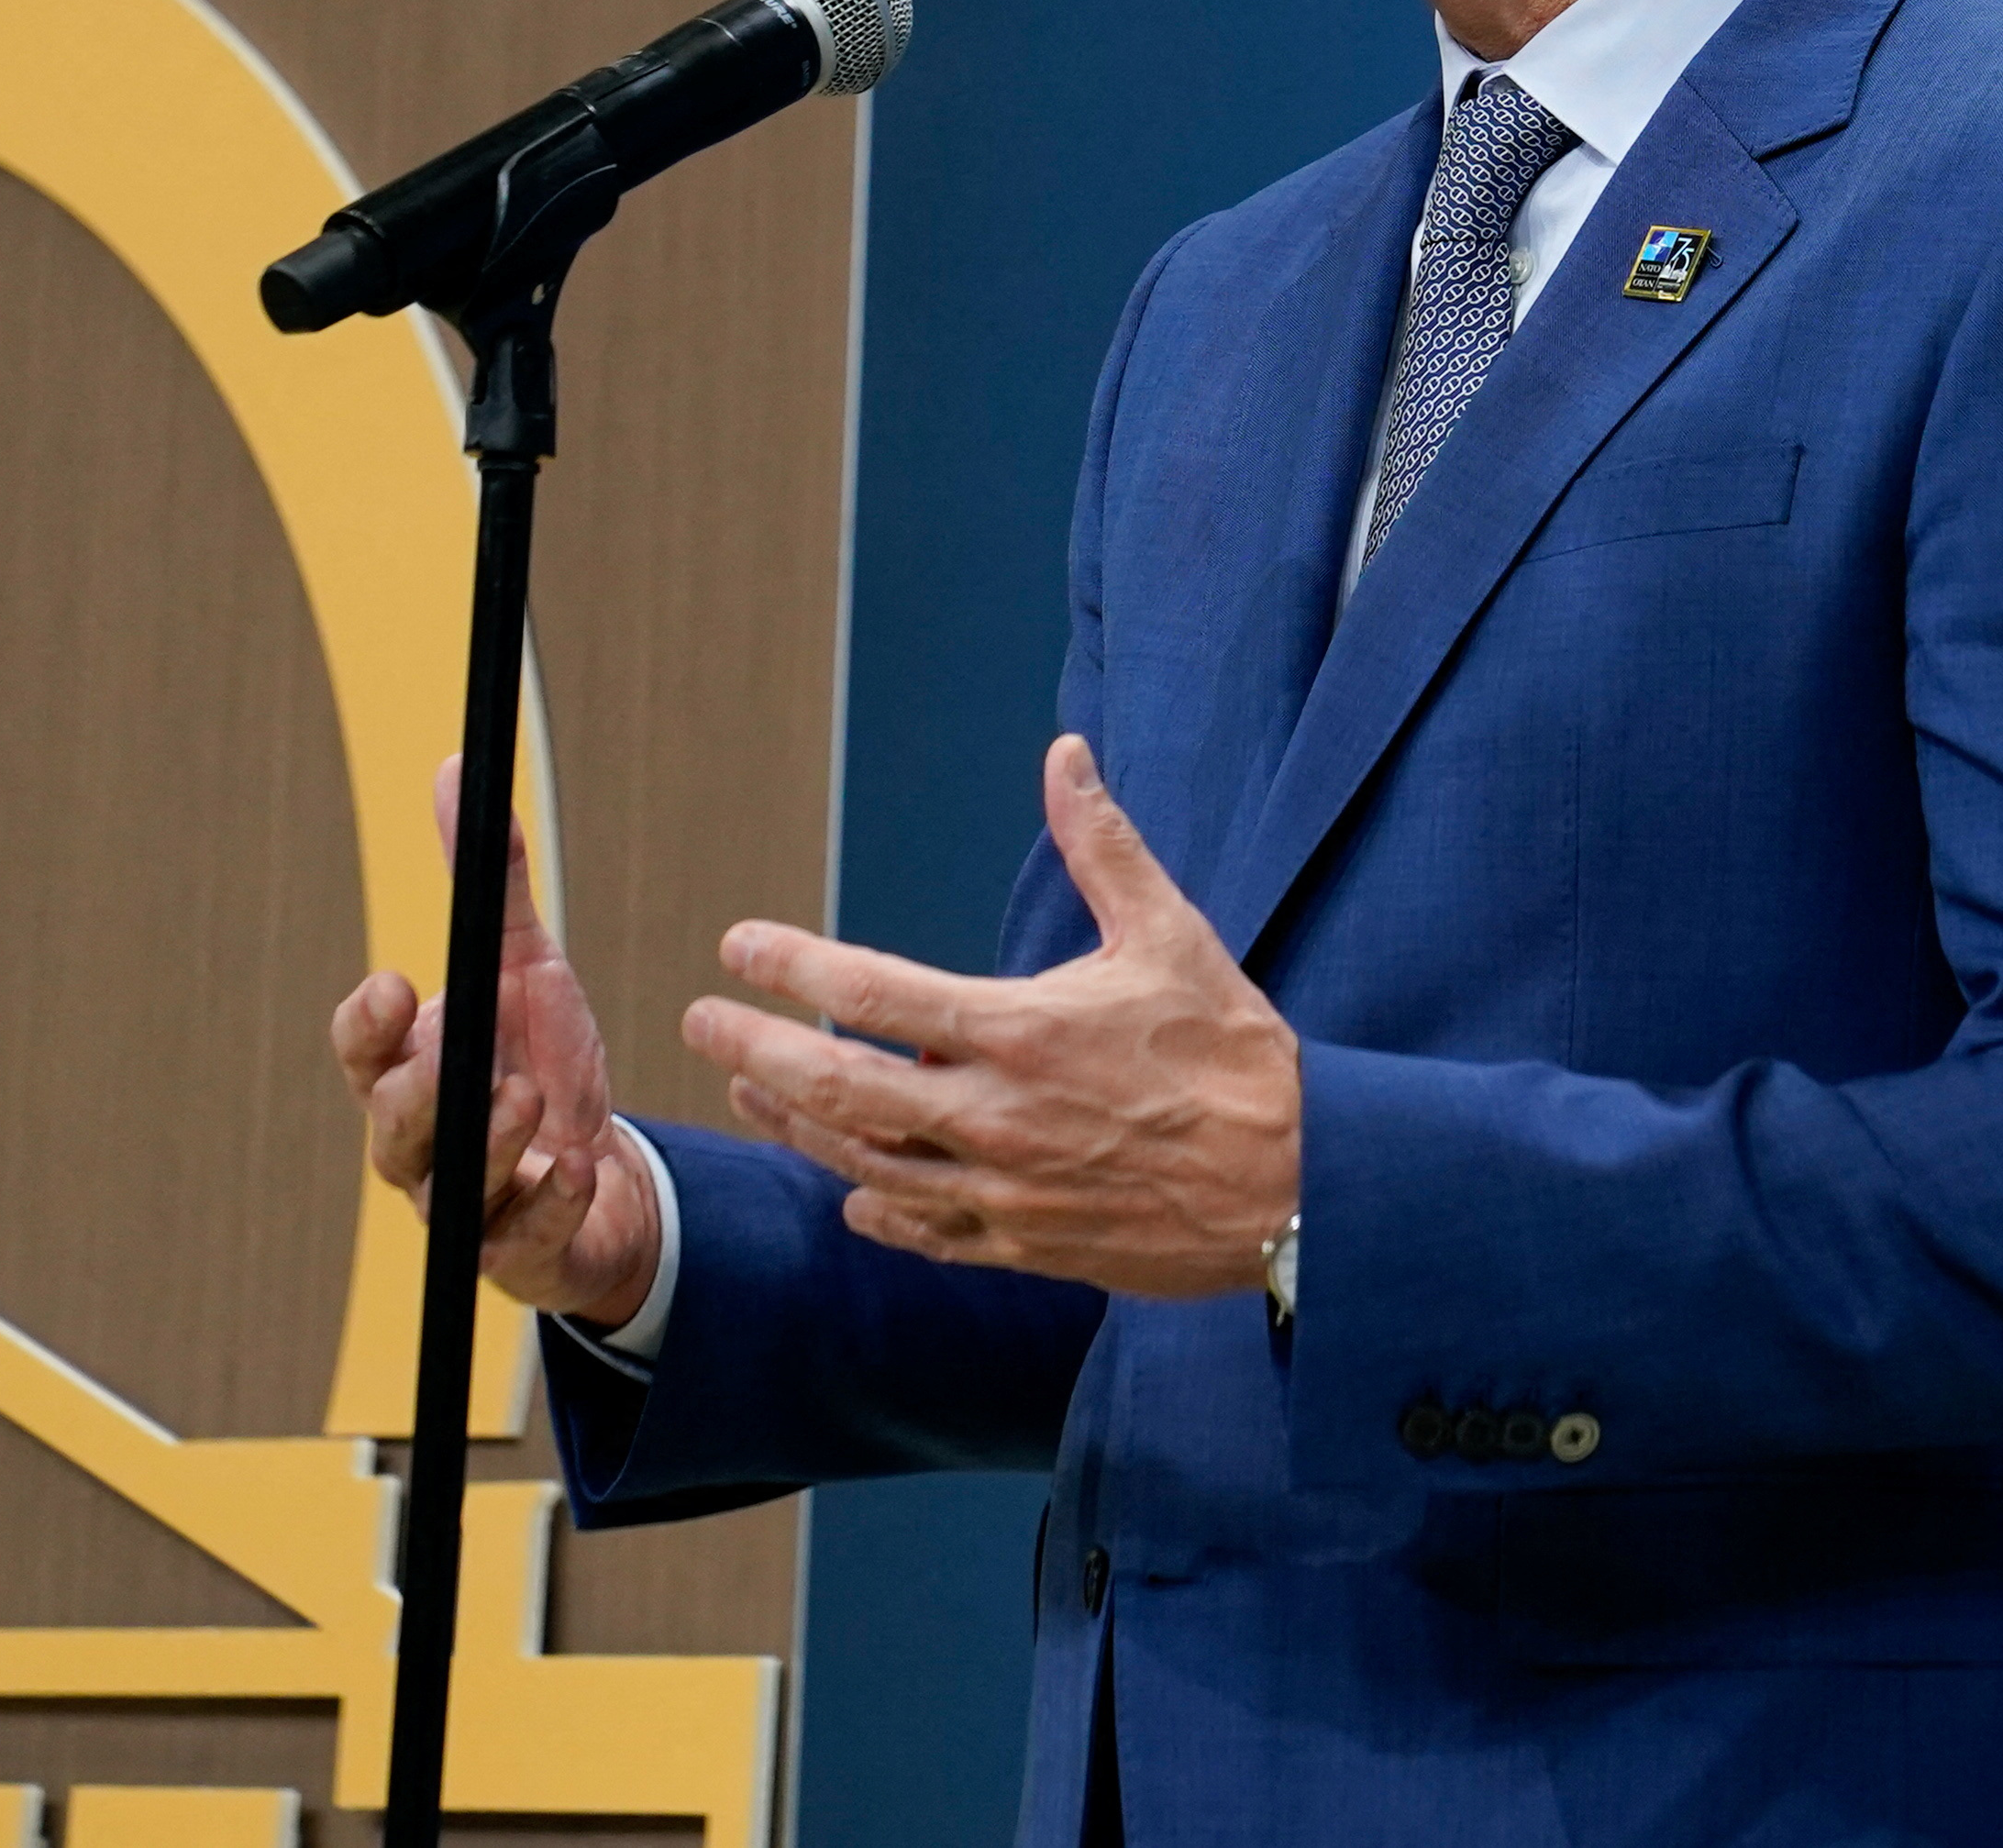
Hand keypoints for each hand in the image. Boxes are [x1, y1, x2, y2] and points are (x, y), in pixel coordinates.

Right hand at [328, 757, 667, 1330]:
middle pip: (393, 1132)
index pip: (365, 1054)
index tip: (392, 985)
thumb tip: (455, 770)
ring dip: (489, 1148)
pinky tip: (579, 1171)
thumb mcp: (527, 967)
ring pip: (453, 1193)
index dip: (367, 1028)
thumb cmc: (541, 1066)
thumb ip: (493, 887)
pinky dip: (549, 1209)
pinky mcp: (524, 1254)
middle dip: (416, 1099)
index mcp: (414, 1073)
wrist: (603, 1179)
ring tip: (526, 1106)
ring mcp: (473, 1208)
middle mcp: (429, 1146)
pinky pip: (522, 1245)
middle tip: (454, 1064)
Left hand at [684, 734, 1298, 1298]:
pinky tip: (850, 1194)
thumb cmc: (1235, 1054)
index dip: (788, 966)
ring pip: (863, 1165)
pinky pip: (926, 1233)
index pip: (867, 994)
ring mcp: (1003, 1192)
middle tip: (702, 1020)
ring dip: (795, 1127)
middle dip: (755, 1051)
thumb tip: (1065, 756)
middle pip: (835, 1089)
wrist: (1300, 1186)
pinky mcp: (1026, 1246)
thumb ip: (1103, 846)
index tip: (736, 944)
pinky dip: (878, 1212)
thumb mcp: (1171, 935)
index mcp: (1018, 1031)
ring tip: (751, 1088)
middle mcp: (993, 1117)